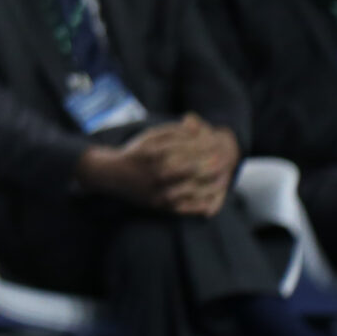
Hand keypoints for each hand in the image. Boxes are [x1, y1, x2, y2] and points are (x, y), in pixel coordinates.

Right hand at [79, 117, 234, 215]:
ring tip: (223, 179)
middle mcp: (155, 172)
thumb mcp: (151, 136)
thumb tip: (198, 128)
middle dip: (211, 163)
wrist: (111, 176)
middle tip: (225, 160)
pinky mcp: (159, 205)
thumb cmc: (136, 153)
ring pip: (191, 188)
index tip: (218, 141)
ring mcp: (158, 190)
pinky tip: (211, 200)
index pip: (186, 147)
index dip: (205, 144)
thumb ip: (174, 131)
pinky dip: (200, 205)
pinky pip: (184, 207)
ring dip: (210, 184)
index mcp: (154, 153)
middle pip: (192, 168)